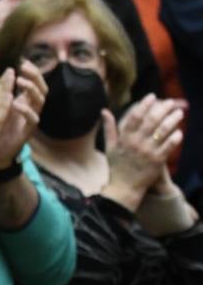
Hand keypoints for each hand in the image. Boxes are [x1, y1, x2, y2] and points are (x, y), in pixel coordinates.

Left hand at [0, 61, 45, 168]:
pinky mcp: (27, 132)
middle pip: (41, 88)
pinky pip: (33, 119)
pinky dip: (26, 110)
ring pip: (40, 101)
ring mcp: (30, 120)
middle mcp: (29, 108)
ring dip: (31, 90)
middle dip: (35, 76)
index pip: (33, 82)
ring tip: (20, 82)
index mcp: (22, 100)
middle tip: (25, 68)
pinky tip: (16, 104)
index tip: (22, 61)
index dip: (31, 71)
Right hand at [103, 95, 185, 210]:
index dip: (144, 105)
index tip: (152, 96)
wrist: (124, 187)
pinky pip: (169, 146)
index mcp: (124, 138)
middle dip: (163, 109)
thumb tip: (104, 110)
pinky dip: (175, 138)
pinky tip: (179, 132)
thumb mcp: (109, 146)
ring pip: (163, 131)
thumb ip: (109, 127)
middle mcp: (136, 143)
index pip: (135, 117)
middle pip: (152, 121)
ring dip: (173, 120)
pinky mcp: (158, 161)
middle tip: (170, 101)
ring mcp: (148, 152)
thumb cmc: (116, 166)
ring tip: (179, 112)